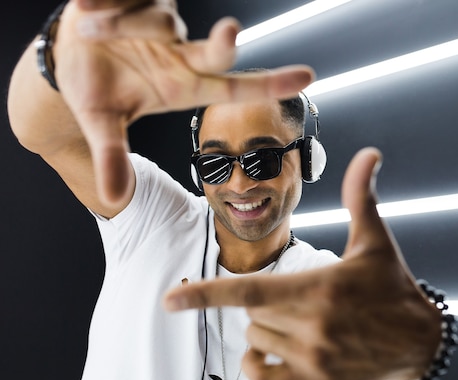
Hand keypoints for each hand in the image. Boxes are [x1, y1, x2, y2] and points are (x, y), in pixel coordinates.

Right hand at [55, 0, 313, 205]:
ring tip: (88, 28)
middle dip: (224, 46)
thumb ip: (113, 157)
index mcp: (184, 86)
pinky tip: (86, 9)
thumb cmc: (95, 91)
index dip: (271, 84)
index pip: (235, 87)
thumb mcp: (102, 123)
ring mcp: (169, 23)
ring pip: (163, 22)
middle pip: (217, 51)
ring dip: (118, 26)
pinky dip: (107, 4)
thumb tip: (115, 199)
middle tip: (231, 33)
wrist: (65, 57)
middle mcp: (184, 54)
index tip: (307, 77)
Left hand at [163, 147, 442, 379]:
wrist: (419, 340)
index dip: (205, 294)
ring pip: (256, 341)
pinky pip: (261, 378)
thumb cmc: (392, 285)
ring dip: (265, 329)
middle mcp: (313, 326)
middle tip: (298, 297)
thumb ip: (361, 197)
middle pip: (251, 314)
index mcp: (319, 287)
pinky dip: (257, 363)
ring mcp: (314, 359)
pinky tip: (275, 349)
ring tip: (301, 321)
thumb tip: (369, 153)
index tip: (169, 300)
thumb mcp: (375, 240)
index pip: (250, 291)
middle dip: (264, 302)